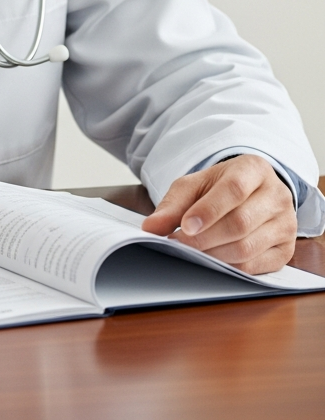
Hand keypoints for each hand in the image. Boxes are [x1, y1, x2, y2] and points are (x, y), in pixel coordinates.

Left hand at [141, 155, 296, 273]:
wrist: (250, 192)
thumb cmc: (219, 187)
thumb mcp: (194, 186)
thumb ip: (172, 205)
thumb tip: (150, 227)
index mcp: (254, 169)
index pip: (233, 190)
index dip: (207, 211)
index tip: (184, 226)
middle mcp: (276, 196)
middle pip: (240, 222)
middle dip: (205, 237)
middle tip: (179, 243)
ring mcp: (285, 224)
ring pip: (248, 247)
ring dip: (214, 254)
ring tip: (191, 251)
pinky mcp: (286, 250)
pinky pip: (255, 266)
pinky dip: (228, 267)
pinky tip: (211, 260)